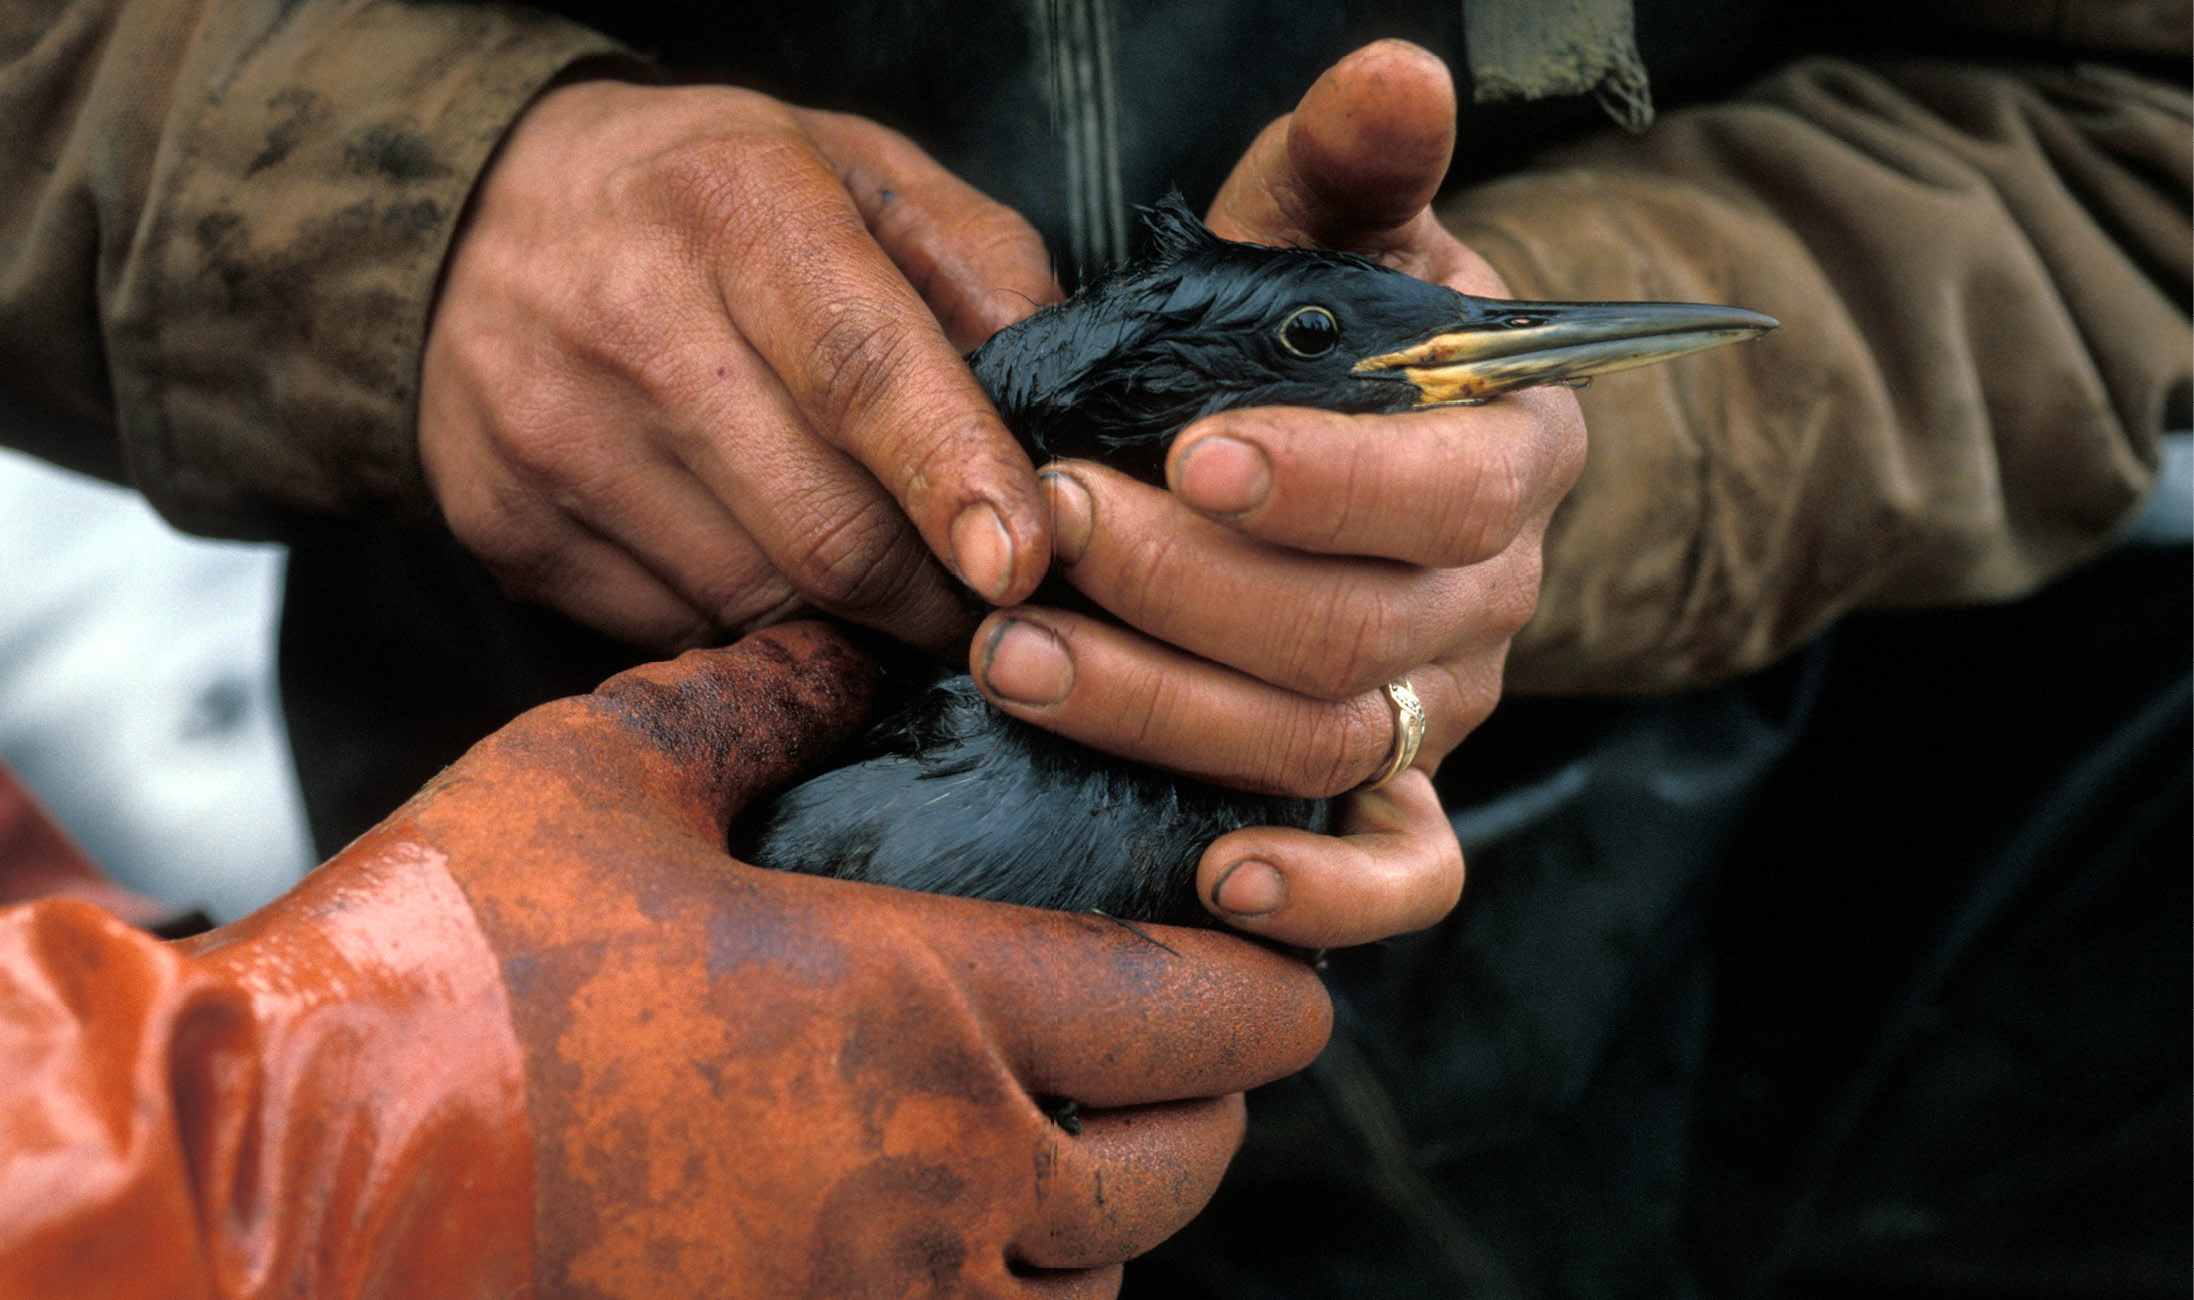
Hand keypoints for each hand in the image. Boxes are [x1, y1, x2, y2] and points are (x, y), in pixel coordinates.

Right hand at [173, 624, 1327, 1297]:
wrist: (290, 1187)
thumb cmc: (445, 962)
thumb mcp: (602, 775)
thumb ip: (757, 694)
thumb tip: (846, 642)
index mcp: (923, 1008)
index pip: (1197, 1012)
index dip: (1267, 982)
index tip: (1273, 950)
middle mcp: (937, 1181)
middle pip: (1178, 1164)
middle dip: (1206, 1094)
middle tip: (1175, 1030)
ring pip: (1092, 1283)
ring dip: (1110, 1210)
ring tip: (1069, 1132)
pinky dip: (1011, 1295)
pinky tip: (949, 1232)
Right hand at [420, 80, 1059, 657]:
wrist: (465, 217)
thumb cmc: (710, 200)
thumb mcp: (855, 172)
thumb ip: (981, 271)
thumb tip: (1058, 420)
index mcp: (737, 207)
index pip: (863, 371)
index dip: (953, 478)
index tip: (1020, 563)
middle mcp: (629, 321)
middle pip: (824, 528)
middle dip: (932, 594)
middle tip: (981, 598)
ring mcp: (554, 437)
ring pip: (758, 603)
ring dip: (846, 618)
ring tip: (867, 568)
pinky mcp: (507, 529)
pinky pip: (679, 633)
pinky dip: (748, 622)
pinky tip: (754, 555)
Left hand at [967, 41, 1586, 946]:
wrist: (1342, 442)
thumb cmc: (1321, 330)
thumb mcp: (1331, 233)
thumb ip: (1354, 163)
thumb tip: (1394, 68)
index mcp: (1513, 450)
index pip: (1449, 490)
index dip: (1325, 484)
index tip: (1184, 452)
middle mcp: (1494, 598)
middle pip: (1358, 631)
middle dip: (1187, 592)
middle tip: (1048, 532)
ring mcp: (1441, 705)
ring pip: (1327, 745)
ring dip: (1168, 713)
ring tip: (1016, 658)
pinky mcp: (1393, 788)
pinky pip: (1403, 876)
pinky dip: (1327, 896)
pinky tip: (1211, 880)